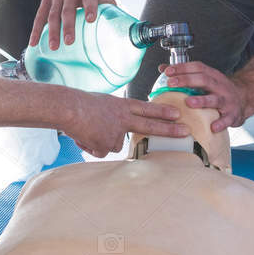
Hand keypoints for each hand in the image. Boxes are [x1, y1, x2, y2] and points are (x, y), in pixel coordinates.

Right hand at [29, 0, 115, 50]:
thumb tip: (123, 26)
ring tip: (53, 47)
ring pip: (52, 14)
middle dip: (68, 26)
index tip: (91, 19)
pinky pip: (39, 16)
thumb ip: (109, 6)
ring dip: (52, 31)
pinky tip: (33, 43)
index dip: (90, 8)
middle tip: (69, 41)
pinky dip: (36, 30)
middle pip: (68, 10)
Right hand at [63, 90, 187, 157]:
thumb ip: (115, 115)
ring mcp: (116, 132)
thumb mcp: (103, 103)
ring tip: (87, 130)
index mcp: (120, 105)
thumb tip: (118, 134)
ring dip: (100, 141)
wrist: (68, 109)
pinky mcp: (106, 144)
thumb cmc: (80, 105)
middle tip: (185, 131)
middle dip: (169, 129)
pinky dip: (91, 146)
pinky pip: (100, 151)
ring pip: (114, 144)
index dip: (162, 112)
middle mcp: (122, 118)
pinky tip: (84, 136)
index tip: (178, 114)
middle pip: (149, 125)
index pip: (146, 109)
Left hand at [162, 62, 253, 131]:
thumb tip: (163, 68)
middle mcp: (220, 85)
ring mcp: (227, 100)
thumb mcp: (205, 78)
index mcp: (212, 76)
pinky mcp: (233, 114)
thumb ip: (185, 74)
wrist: (245, 98)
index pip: (197, 67)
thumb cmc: (219, 90)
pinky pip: (227, 119)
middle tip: (171, 83)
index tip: (167, 71)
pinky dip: (220, 123)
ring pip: (215, 99)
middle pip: (204, 80)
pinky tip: (212, 127)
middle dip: (186, 80)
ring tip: (189, 102)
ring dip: (202, 100)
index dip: (182, 68)